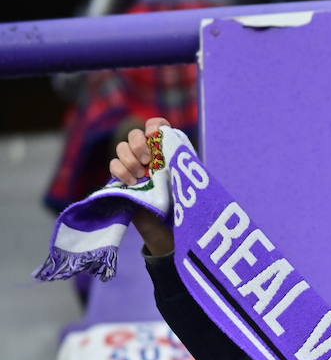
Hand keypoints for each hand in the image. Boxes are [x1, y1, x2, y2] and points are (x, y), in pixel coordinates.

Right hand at [110, 117, 174, 255]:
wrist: (170, 234)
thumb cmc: (185, 209)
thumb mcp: (188, 184)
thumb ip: (180, 162)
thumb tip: (170, 141)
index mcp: (168, 153)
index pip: (157, 127)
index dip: (155, 125)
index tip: (156, 133)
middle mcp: (150, 158)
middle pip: (135, 134)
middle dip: (138, 143)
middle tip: (148, 160)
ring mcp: (135, 169)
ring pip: (122, 148)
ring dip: (129, 159)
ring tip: (140, 176)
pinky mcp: (123, 182)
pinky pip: (113, 165)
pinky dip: (120, 171)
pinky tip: (132, 182)